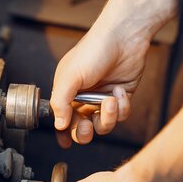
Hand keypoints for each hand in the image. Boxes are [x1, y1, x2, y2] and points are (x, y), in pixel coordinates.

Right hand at [51, 30, 149, 146]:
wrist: (124, 38)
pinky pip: (121, 116)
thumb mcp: (70, 77)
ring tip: (110, 100)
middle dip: (83, 131)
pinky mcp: (121, 98)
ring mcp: (103, 99)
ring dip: (107, 116)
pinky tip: (120, 91)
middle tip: (85, 126)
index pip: (61, 119)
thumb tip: (58, 125)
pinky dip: (122, 107)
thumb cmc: (93, 52)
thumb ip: (60, 102)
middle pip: (81, 128)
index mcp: (67, 92)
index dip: (63, 132)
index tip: (64, 143)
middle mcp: (84, 98)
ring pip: (103, 125)